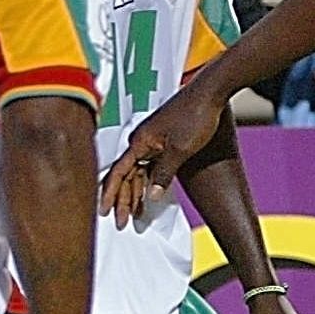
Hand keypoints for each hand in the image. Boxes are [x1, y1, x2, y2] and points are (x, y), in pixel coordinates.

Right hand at [100, 82, 221, 221]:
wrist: (211, 92)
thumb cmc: (196, 115)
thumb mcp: (180, 150)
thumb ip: (164, 174)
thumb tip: (150, 196)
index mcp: (140, 141)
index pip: (118, 172)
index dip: (110, 194)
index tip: (104, 211)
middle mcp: (142, 140)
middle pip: (126, 174)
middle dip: (122, 199)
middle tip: (121, 222)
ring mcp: (153, 139)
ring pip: (137, 170)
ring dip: (135, 192)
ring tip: (134, 214)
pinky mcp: (165, 138)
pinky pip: (149, 164)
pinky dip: (148, 180)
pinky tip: (149, 193)